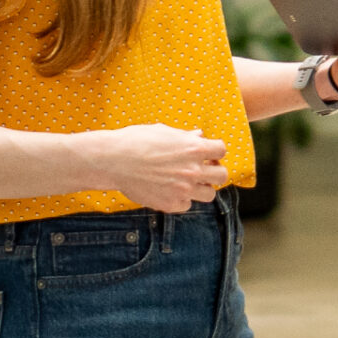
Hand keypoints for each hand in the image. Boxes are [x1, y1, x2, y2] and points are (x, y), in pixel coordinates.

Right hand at [92, 124, 227, 212]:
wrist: (115, 160)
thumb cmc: (137, 141)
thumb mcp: (164, 132)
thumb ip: (186, 137)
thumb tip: (199, 136)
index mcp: (194, 149)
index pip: (221, 150)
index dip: (215, 150)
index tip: (207, 152)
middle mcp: (193, 171)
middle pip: (222, 175)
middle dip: (214, 170)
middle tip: (202, 168)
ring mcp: (183, 190)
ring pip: (209, 195)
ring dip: (202, 187)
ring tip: (188, 181)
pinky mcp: (171, 204)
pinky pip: (187, 205)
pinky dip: (182, 199)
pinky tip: (171, 190)